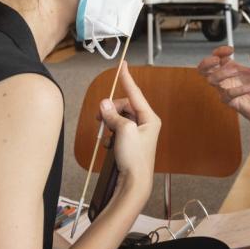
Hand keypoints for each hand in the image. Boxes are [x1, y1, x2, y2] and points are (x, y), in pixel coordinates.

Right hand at [97, 65, 160, 189]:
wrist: (134, 183)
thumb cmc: (135, 158)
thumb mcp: (123, 131)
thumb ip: (113, 115)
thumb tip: (104, 104)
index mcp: (150, 118)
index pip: (135, 93)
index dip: (127, 79)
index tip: (123, 65)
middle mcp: (145, 124)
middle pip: (124, 107)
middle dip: (111, 110)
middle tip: (100, 118)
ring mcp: (137, 134)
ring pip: (118, 119)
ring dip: (109, 124)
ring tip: (106, 135)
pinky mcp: (129, 143)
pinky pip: (116, 132)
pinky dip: (110, 136)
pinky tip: (109, 145)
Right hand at [197, 46, 249, 121]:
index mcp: (227, 68)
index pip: (215, 56)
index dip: (220, 51)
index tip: (231, 50)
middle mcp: (222, 78)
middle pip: (203, 69)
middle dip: (207, 62)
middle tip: (217, 59)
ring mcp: (222, 89)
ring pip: (211, 80)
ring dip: (222, 73)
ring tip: (236, 71)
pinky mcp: (227, 100)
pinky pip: (228, 93)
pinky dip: (240, 89)